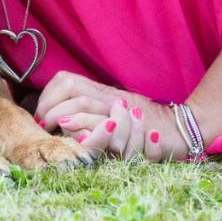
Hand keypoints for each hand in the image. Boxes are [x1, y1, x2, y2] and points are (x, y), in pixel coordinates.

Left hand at [32, 70, 188, 161]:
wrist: (181, 128)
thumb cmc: (145, 125)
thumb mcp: (112, 115)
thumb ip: (88, 115)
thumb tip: (56, 122)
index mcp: (101, 93)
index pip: (66, 81)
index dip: (48, 96)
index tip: (40, 115)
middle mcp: (109, 97)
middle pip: (72, 89)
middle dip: (51, 108)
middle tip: (43, 125)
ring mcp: (122, 110)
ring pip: (87, 104)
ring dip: (67, 115)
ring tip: (58, 127)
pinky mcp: (135, 127)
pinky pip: (110, 126)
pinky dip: (95, 130)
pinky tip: (81, 140)